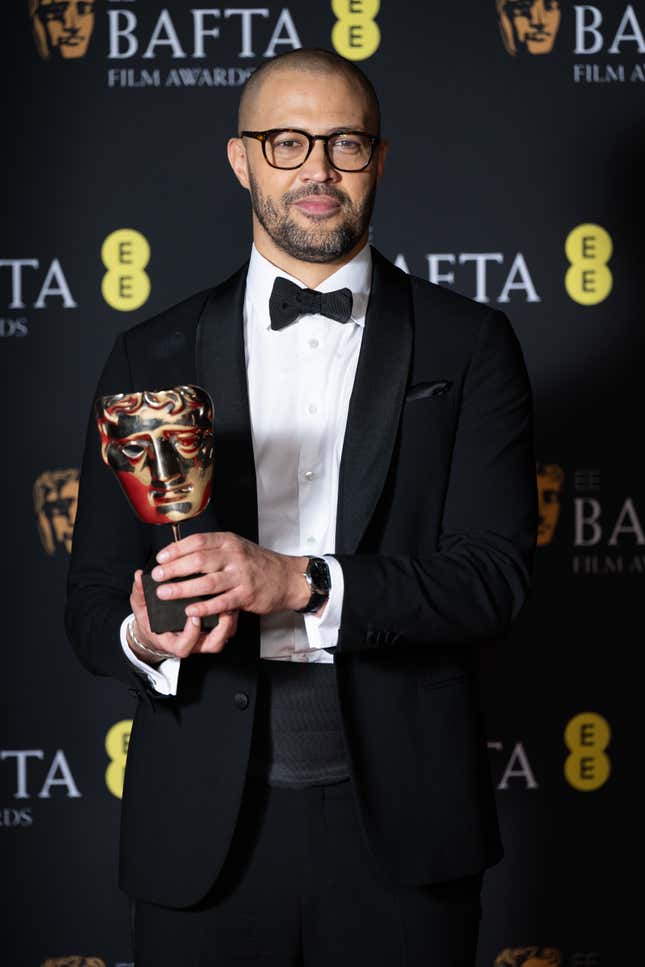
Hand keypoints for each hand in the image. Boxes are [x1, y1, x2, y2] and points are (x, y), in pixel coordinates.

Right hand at [128, 569, 238, 663]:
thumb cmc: (150, 618)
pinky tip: (232, 597)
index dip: (191, 634)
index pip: (184, 646)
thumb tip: (139, 576)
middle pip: (213, 645)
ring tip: (232, 602)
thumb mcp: (141, 607)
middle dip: (221, 629)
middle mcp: (192, 642)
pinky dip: (233, 613)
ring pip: (225, 636)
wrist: (156, 628)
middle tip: (225, 609)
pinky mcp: (215, 628)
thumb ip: (140, 593)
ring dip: (231, 621)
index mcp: (172, 642)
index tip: (192, 616)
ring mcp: (205, 637)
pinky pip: (229, 626)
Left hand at [149, 532, 311, 620]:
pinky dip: (204, 607)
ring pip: (207, 582)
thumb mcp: (237, 548)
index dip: (176, 549)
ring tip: (165, 593)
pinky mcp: (246, 595)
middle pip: (198, 560)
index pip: (198, 541)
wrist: (287, 577)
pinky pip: (221, 602)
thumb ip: (213, 549)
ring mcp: (240, 576)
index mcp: (229, 542)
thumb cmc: (257, 563)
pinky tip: (190, 610)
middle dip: (174, 569)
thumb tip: (181, 554)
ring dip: (182, 588)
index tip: (160, 558)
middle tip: (158, 576)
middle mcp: (234, 556)